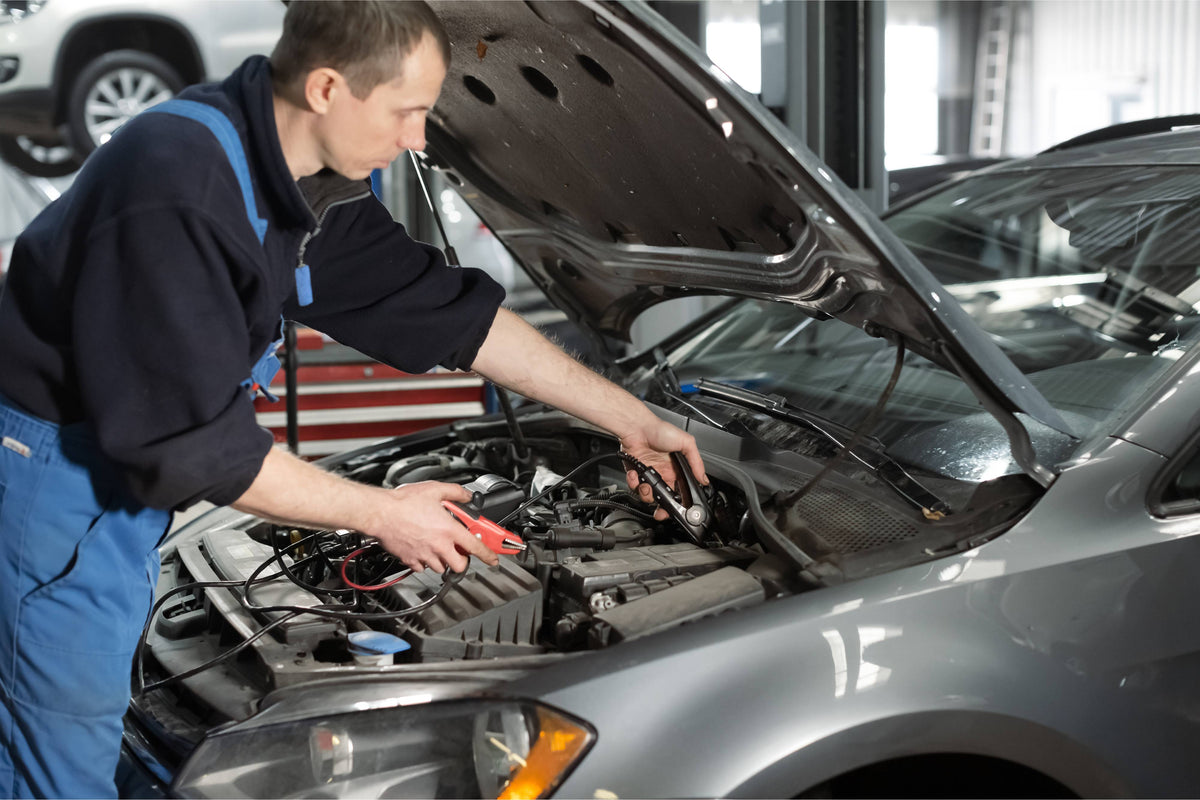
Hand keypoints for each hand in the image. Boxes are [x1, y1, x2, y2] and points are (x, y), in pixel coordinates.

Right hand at [360, 480, 498, 572]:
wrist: (380, 512)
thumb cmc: (403, 502)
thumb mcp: (436, 489)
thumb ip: (456, 493)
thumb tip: (466, 496)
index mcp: (449, 530)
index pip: (476, 548)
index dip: (488, 555)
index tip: (493, 559)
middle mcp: (439, 546)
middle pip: (459, 566)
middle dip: (462, 560)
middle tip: (458, 550)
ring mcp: (424, 555)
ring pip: (440, 568)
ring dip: (443, 560)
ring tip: (438, 546)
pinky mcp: (410, 560)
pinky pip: (422, 568)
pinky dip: (425, 562)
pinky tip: (422, 549)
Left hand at [619, 419, 707, 519]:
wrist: (638, 426)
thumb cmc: (660, 430)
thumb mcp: (686, 443)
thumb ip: (696, 463)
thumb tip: (704, 479)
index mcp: (677, 470)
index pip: (680, 491)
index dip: (679, 502)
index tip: (677, 508)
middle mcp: (663, 474)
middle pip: (663, 499)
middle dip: (661, 507)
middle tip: (660, 510)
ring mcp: (649, 475)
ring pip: (648, 496)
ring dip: (646, 494)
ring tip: (646, 485)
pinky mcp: (635, 474)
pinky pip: (634, 486)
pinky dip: (634, 482)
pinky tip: (636, 474)